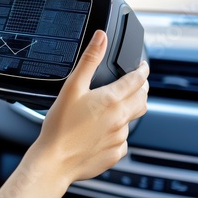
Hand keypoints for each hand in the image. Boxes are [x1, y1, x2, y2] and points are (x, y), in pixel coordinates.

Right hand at [32, 30, 148, 183]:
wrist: (55, 160)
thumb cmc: (59, 126)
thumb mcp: (72, 87)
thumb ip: (89, 60)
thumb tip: (101, 37)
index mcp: (112, 100)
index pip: (138, 80)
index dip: (142, 70)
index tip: (142, 66)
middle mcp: (121, 118)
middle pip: (142, 99)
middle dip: (141, 88)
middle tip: (135, 83)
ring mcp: (119, 137)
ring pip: (132, 119)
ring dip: (128, 110)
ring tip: (112, 108)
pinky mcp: (115, 152)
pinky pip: (122, 140)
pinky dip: (117, 132)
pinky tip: (102, 131)